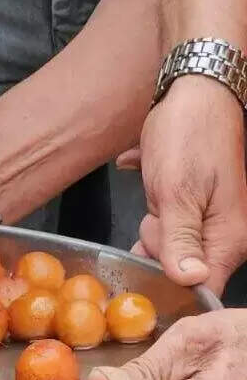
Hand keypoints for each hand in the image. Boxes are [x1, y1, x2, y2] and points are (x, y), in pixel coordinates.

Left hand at [130, 76, 246, 294]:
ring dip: (154, 226)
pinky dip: (155, 211)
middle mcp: (227, 234)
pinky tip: (156, 185)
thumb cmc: (188, 135)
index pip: (200, 287)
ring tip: (160, 193)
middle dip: (157, 245)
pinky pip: (168, 226)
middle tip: (157, 210)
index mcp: (230, 237)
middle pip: (180, 270)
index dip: (169, 284)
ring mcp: (212, 220)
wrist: (196, 92)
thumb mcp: (175, 192)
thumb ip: (180, 241)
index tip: (149, 260)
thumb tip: (190, 282)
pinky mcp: (197, 208)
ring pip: (170, 247)